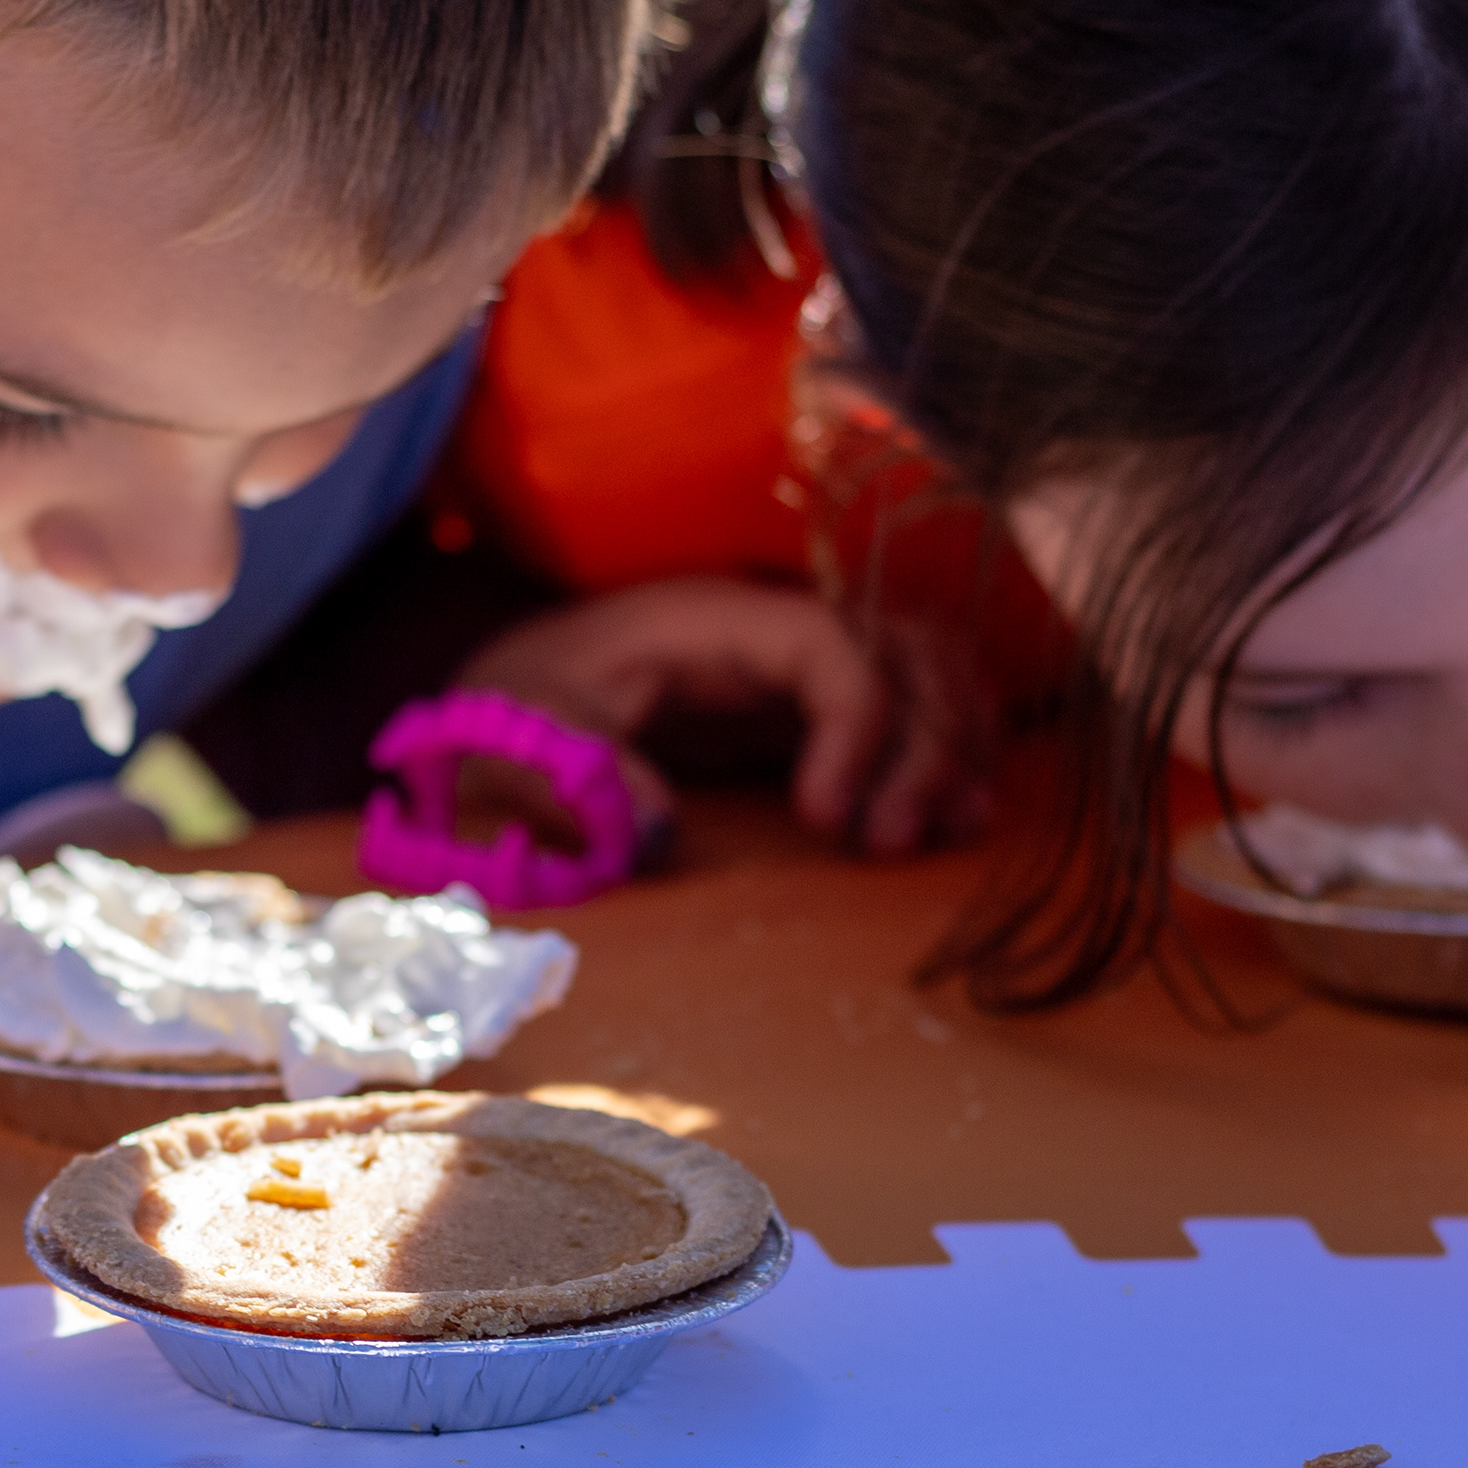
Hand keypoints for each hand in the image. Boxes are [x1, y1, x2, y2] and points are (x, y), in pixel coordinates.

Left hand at [454, 576, 984, 857]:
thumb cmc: (513, 705)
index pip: (825, 643)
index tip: (825, 821)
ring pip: (927, 670)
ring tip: (946, 833)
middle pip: (901, 652)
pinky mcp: (806, 704)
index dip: (854, 723)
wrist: (508, 698)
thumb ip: (577, 772)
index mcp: (707, 620)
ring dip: (954, 747)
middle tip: (889, 846)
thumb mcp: (519, 731)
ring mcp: (798, 661)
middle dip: (921, 746)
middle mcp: (770, 627)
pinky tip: (958, 818)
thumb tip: (663, 832)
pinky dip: (950, 749)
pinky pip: (912, 702)